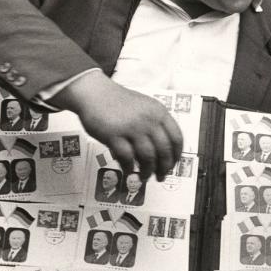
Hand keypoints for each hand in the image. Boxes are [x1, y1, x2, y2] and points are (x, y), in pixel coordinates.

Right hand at [52, 71, 182, 180]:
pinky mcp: (114, 135)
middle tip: (161, 176)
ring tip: (144, 177)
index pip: (176, 138)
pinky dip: (129, 167)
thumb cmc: (118, 101)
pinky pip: (127, 157)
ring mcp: (131, 127)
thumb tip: (164, 151)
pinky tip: (129, 170)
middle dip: (164, 167)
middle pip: (164, 150)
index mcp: (159, 112)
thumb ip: (155, 124)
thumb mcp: (145, 107)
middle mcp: (148, 120)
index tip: (173, 164)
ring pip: (147, 156)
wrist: (94, 92)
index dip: (176, 155)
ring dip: (147, 171)